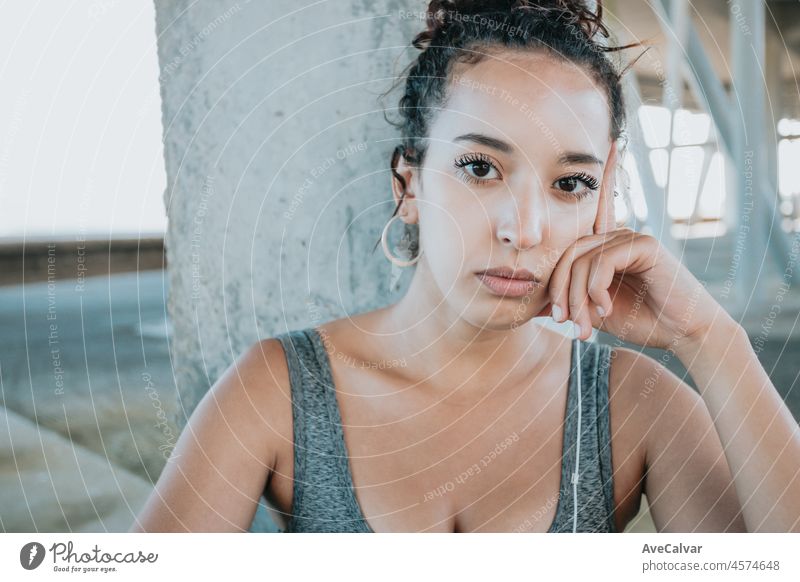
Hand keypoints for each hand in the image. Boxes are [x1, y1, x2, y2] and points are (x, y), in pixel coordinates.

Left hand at [534, 142, 732, 348]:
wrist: (681, 333)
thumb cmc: (642, 321)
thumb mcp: (593, 310)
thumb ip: (569, 299)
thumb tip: (531, 304)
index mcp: (608, 245)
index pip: (599, 206)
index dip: (604, 174)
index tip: (612, 141)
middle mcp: (618, 235)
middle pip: (569, 251)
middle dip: (559, 289)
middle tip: (562, 321)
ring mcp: (632, 237)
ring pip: (582, 260)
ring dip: (577, 298)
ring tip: (584, 326)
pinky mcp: (645, 245)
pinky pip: (602, 261)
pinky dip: (595, 290)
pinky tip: (604, 309)